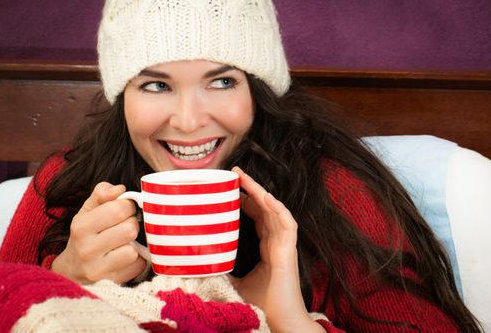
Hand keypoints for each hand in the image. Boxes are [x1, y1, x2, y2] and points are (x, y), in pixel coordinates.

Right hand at [51, 182, 146, 283]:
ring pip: (133, 251)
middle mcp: (87, 249)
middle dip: (132, 224)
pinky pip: (137, 266)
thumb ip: (101, 193)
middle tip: (126, 226)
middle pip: (130, 229)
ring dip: (134, 245)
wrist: (71, 270)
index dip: (128, 206)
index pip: (118, 209)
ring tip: (124, 243)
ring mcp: (98, 269)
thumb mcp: (87, 211)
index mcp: (81, 226)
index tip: (126, 210)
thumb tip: (119, 189)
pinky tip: (125, 257)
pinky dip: (137, 261)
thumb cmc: (85, 234)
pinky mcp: (110, 282)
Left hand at [229, 167, 324, 332]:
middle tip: (235, 173)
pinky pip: (287, 225)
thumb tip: (201, 261)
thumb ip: (223, 269)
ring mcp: (284, 245)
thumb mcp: (235, 283)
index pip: (257, 216)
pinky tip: (266, 197)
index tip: (231, 187)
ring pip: (274, 210)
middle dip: (251, 189)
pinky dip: (278, 210)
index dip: (247, 200)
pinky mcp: (289, 252)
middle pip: (265, 208)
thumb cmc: (263, 305)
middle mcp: (276, 242)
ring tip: (245, 178)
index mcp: (267, 247)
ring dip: (260, 192)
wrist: (281, 322)